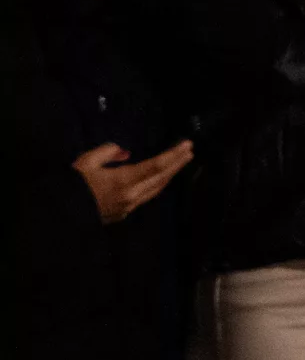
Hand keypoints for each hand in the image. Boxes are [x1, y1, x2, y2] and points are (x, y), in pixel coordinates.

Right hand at [72, 141, 192, 223]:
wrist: (59, 213)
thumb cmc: (72, 185)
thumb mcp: (86, 161)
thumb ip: (108, 152)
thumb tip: (126, 153)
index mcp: (123, 181)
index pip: (156, 166)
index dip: (173, 155)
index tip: (187, 146)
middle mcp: (132, 195)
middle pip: (161, 178)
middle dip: (177, 164)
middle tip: (189, 151)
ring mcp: (129, 206)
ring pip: (156, 189)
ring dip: (169, 175)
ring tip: (179, 163)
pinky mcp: (124, 213)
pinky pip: (147, 197)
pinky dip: (157, 185)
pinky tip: (160, 179)